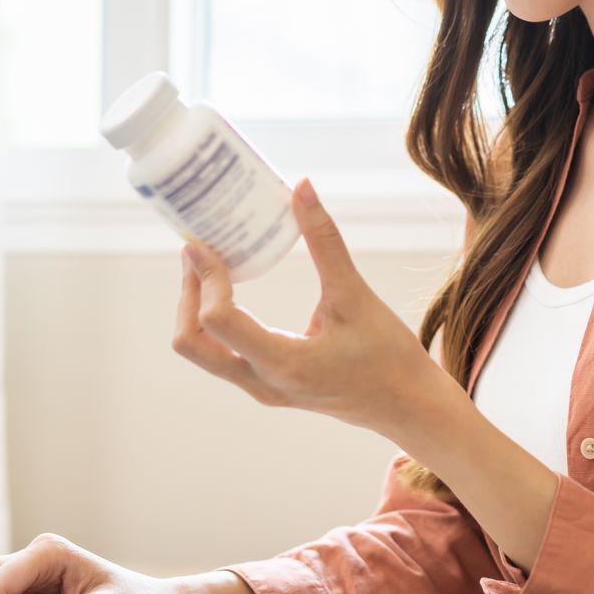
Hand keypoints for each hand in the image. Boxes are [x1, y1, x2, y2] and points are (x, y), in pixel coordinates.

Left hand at [172, 178, 435, 435]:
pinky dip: (214, 320)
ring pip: (202, 353)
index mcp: (284, 363)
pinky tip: (231, 287)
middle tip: (197, 253)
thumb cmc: (388, 356)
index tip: (201, 243)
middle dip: (187, 294)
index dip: (204, 277)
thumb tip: (302, 188)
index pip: (218, 319)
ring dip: (195, 308)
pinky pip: (221, 355)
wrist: (406, 406)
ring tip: (209, 265)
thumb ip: (325, 242)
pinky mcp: (268, 386)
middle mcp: (263, 382)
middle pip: (191, 343)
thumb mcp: (357, 295)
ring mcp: (262, 389)